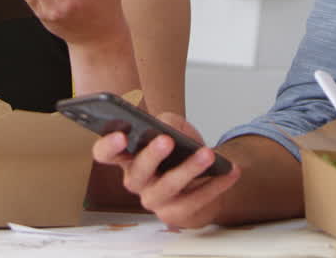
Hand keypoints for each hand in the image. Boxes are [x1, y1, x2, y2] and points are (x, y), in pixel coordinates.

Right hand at [91, 112, 240, 228]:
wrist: (203, 177)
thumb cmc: (180, 150)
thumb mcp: (174, 128)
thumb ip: (169, 121)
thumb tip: (169, 128)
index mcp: (127, 158)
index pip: (105, 154)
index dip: (109, 146)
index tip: (121, 135)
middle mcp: (136, 181)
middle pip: (137, 173)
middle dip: (152, 156)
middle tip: (167, 140)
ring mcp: (155, 200)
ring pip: (168, 188)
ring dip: (189, 170)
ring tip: (207, 154)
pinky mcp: (176, 214)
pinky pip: (195, 200)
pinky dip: (215, 184)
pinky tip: (229, 170)